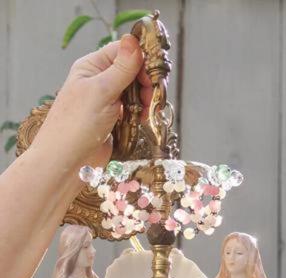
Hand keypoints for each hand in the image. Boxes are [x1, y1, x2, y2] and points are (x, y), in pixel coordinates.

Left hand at [34, 35, 150, 170]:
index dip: (139, 60)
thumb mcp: (101, 91)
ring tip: (144, 113)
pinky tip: (141, 120)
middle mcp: (99, 81)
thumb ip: (121, 69)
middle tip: (149, 98)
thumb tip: (133, 41)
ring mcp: (106, 101)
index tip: (151, 76)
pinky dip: (141, 113)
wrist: (68, 162)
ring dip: (144, 100)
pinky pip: (133, 110)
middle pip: (131, 72)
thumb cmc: (77, 125)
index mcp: (91, 67)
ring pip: (135, 92)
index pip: (121, 52)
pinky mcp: (113, 120)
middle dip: (144, 83)